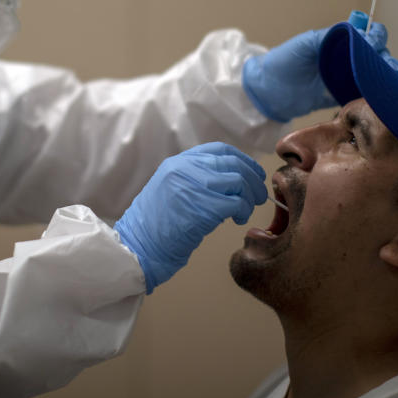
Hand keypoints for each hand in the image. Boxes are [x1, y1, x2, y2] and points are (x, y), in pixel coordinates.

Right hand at [114, 142, 266, 292]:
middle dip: (253, 180)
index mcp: (178, 162)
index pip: (220, 150)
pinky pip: (237, 202)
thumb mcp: (171, 190)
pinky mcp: (203, 207)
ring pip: (239, 181)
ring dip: (250, 198)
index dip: (243, 160)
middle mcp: (185, 168)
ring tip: (246, 212)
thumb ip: (196, 179)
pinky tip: (238, 220)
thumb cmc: (155, 226)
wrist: (138, 247)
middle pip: (234, 163)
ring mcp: (193, 185)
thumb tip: (232, 181)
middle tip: (259, 196)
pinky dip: (243, 211)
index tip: (253, 173)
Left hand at [242, 10, 397, 121]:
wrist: (268, 93)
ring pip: (379, 75)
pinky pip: (370, 93)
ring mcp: (349, 77)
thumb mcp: (304, 44)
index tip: (376, 47)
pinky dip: (386, 94)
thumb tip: (358, 27)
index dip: (376, 40)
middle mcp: (349, 58)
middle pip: (379, 57)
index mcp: (341, 42)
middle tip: (396, 71)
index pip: (368, 36)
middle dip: (390, 62)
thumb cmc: (283, 63)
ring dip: (396, 77)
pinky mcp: (347, 96)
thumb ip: (329, 35)